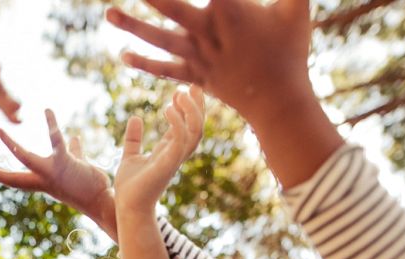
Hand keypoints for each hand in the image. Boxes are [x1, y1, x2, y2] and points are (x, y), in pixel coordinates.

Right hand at [0, 109, 118, 240]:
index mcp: (42, 182)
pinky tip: (47, 110)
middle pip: (12, 178)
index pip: (15, 179)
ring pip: (25, 158)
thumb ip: (73, 152)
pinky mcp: (64, 163)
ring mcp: (51, 173)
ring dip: (9, 145)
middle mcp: (43, 180)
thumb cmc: (92, 185)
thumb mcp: (78, 166)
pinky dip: (51, 124)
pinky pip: (55, 140)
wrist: (103, 200)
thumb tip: (73, 138)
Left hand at [106, 0, 311, 120]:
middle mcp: (209, 33)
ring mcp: (199, 57)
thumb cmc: (290, 49)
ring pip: (160, 39)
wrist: (279, 102)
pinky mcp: (195, 76)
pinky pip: (165, 70)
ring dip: (132, 26)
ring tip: (107, 13)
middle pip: (172, 7)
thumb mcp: (296, 8)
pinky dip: (144, 64)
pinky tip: (122, 55)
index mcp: (232, 11)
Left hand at [114, 87, 204, 215]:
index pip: (187, 126)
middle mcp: (176, 154)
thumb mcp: (130, 156)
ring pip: (196, 132)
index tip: (183, 89)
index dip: (188, 107)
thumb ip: (134, 139)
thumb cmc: (129, 187)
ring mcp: (175, 159)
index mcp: (169, 151)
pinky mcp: (168, 164)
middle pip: (198, 126)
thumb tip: (135, 118)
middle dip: (198, 106)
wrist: (127, 207)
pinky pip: (181, 140)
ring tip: (180, 93)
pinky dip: (178, 123)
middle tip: (192, 85)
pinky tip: (168, 108)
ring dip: (192, 111)